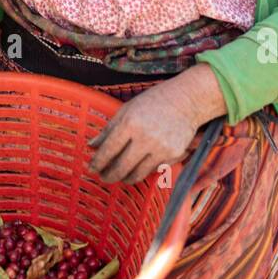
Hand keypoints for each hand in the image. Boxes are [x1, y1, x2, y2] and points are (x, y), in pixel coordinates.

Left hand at [87, 66, 225, 184]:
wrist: (186, 100)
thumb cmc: (153, 101)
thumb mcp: (126, 109)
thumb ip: (109, 129)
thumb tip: (91, 146)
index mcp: (130, 123)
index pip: (109, 150)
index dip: (98, 162)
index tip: (92, 168)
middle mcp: (145, 137)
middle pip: (122, 167)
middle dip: (110, 176)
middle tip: (104, 178)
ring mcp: (161, 148)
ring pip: (138, 174)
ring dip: (126, 178)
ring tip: (121, 176)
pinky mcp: (174, 155)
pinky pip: (155, 170)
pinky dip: (145, 170)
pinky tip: (140, 166)